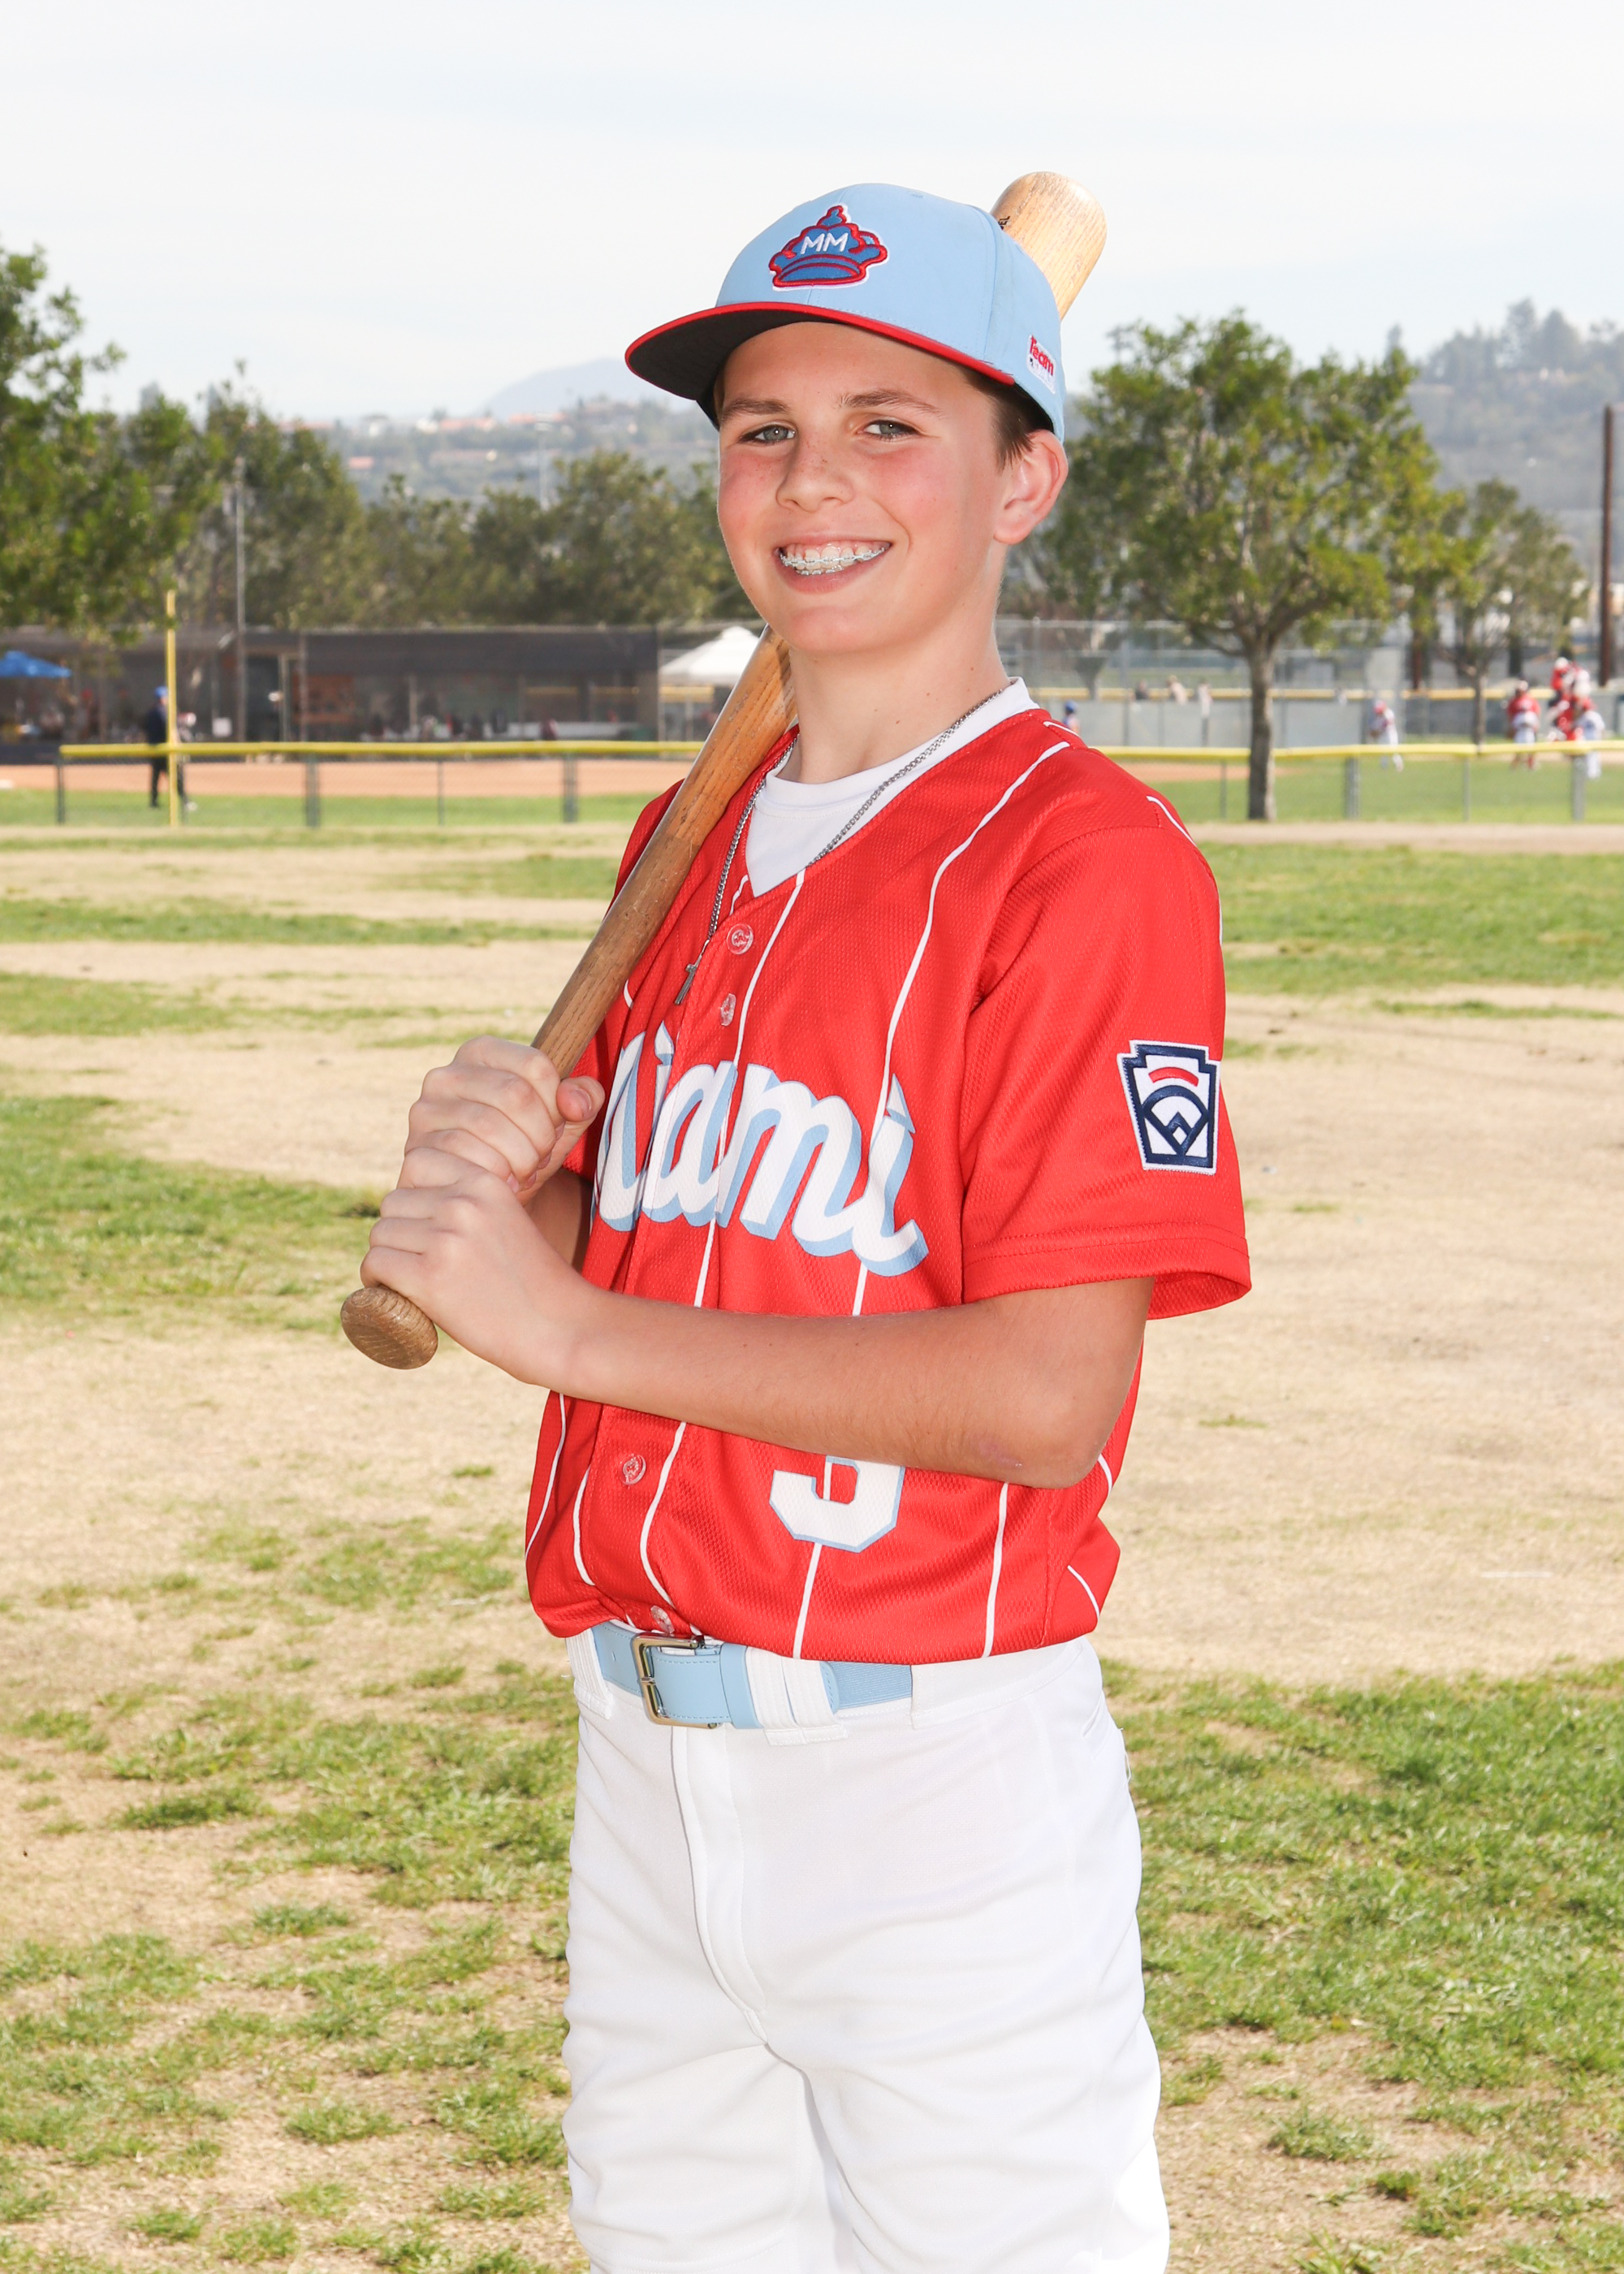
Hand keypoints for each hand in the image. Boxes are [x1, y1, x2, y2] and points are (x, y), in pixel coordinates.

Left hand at [360, 1144, 595, 1384]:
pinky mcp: (430, 1278)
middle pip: (394, 1202)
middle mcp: (463, 1203)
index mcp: (486, 1182)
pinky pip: (376, 1264)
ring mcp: (446, 1239)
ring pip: (381, 1234)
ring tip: (406, 1281)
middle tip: (416, 1262)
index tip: (423, 1222)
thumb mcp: (508, 1221)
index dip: (414, 1191)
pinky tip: (393, 1293)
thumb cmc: (535, 1283)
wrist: (560, 1329)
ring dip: (386, 1257)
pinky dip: (375, 1281)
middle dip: (399, 1231)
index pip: (418, 1160)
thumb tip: (409, 1208)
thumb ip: (468, 1208)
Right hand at [401, 1038, 603, 1200]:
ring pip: (491, 1126)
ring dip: (523, 1158)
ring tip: (526, 1170)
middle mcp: (445, 1075)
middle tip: (542, 1156)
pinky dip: (498, 1175)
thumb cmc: (526, 1148)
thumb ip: (583, 1099)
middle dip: (541, 1134)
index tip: (555, 1126)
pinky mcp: (417, 1149)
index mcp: (481, 1053)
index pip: (535, 1066)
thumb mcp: (562, 1120)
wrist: (488, 1196)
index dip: (557, 1103)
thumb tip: (576, 1100)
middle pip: (515, 1094)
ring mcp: (425, 1112)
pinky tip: (505, 1184)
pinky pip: (467, 1156)